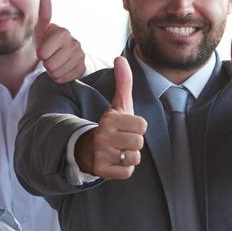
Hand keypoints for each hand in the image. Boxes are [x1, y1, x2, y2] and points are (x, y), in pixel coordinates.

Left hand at [35, 0, 85, 82]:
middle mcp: (74, 43)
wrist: (60, 52)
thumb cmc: (48, 40)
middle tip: (50, 57)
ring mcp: (80, 55)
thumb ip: (43, 15)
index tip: (44, 50)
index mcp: (63, 33)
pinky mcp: (83, 67)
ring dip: (52, 71)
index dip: (40, 54)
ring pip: (57, 73)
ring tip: (56, 62)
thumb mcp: (42, 28)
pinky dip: (60, 77)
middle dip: (46, 64)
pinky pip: (65, 79)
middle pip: (50, 65)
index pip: (42, 54)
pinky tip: (62, 68)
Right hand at [75, 57, 146, 179]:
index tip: (126, 126)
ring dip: (130, 156)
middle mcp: (103, 135)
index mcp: (109, 118)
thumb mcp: (118, 104)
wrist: (89, 148)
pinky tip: (115, 161)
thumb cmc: (111, 125)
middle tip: (122, 140)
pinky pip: (128, 172)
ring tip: (119, 150)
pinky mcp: (102, 170)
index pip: (142, 125)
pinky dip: (124, 169)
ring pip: (134, 158)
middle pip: (139, 142)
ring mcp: (102, 153)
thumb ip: (123, 82)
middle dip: (134, 142)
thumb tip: (120, 57)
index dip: (137, 127)